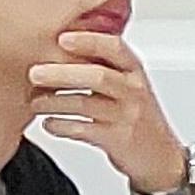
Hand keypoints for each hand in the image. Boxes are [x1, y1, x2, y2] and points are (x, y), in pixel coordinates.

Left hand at [34, 29, 193, 194]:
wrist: (160, 156)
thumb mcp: (127, 83)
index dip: (88, 41)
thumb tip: (60, 44)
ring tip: (34, 102)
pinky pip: (83, 131)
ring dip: (55, 102)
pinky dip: (62, 127)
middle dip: (62, 73)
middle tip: (34, 73)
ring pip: (86, 105)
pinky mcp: (117, 140)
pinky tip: (49, 123)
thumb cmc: (136, 115)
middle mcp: (132, 91)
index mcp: (134, 71)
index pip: (114, 48)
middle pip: (97, 76)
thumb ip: (102, 64)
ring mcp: (126, 116)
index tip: (61, 38)